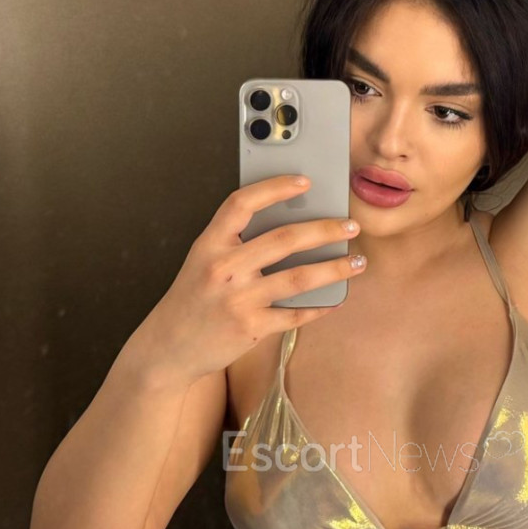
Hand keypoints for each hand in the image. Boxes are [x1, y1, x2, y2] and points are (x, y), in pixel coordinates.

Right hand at [138, 175, 363, 388]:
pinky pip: (295, 314)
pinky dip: (320, 307)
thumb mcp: (203, 262)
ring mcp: (238, 300)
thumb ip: (235, 243)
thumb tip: (292, 226)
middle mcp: (223, 268)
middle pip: (285, 239)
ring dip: (335, 268)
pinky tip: (336, 300)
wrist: (170, 347)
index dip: (275, 188)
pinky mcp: (250, 328)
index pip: (242, 203)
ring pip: (299, 278)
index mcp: (209, 244)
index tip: (304, 182)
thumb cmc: (193, 299)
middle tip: (351, 225)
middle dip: (325, 230)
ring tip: (358, 262)